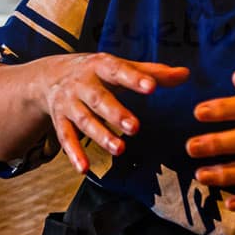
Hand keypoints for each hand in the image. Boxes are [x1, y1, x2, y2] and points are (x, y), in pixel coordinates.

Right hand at [38, 53, 188, 172]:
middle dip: (115, 113)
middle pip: (98, 99)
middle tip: (135, 127)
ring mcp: (68, 103)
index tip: (152, 87)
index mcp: (100, 66)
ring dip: (100, 135)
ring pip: (83, 120)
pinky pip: (65, 138)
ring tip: (120, 150)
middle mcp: (81, 84)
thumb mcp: (120, 66)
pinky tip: (84, 169)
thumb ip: (153, 72)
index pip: (118, 71)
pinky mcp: (60, 121)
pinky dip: (73, 154)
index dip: (134, 79)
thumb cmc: (97, 72)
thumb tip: (185, 74)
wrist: (49, 76)